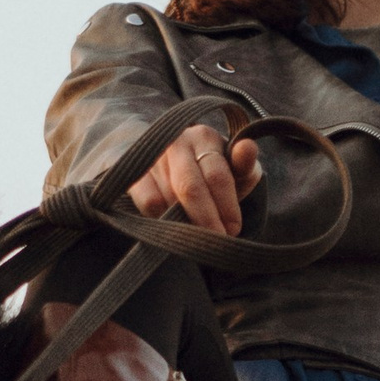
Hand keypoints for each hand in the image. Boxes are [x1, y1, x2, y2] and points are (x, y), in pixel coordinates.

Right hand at [127, 123, 263, 236]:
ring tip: (195, 232)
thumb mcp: (231, 170)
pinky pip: (148, 204)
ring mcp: (151, 158)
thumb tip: (247, 148)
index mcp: (205, 138)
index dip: (226, 206)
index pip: (217, 175)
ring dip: (184, 222)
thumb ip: (244, 165)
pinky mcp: (132, 173)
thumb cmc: (206, 173)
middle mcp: (176, 142)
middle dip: (206, 220)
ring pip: (167, 200)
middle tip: (216, 242)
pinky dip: (161, 220)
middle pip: (191, 188)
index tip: (233, 230)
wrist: (161, 165)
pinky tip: (172, 224)